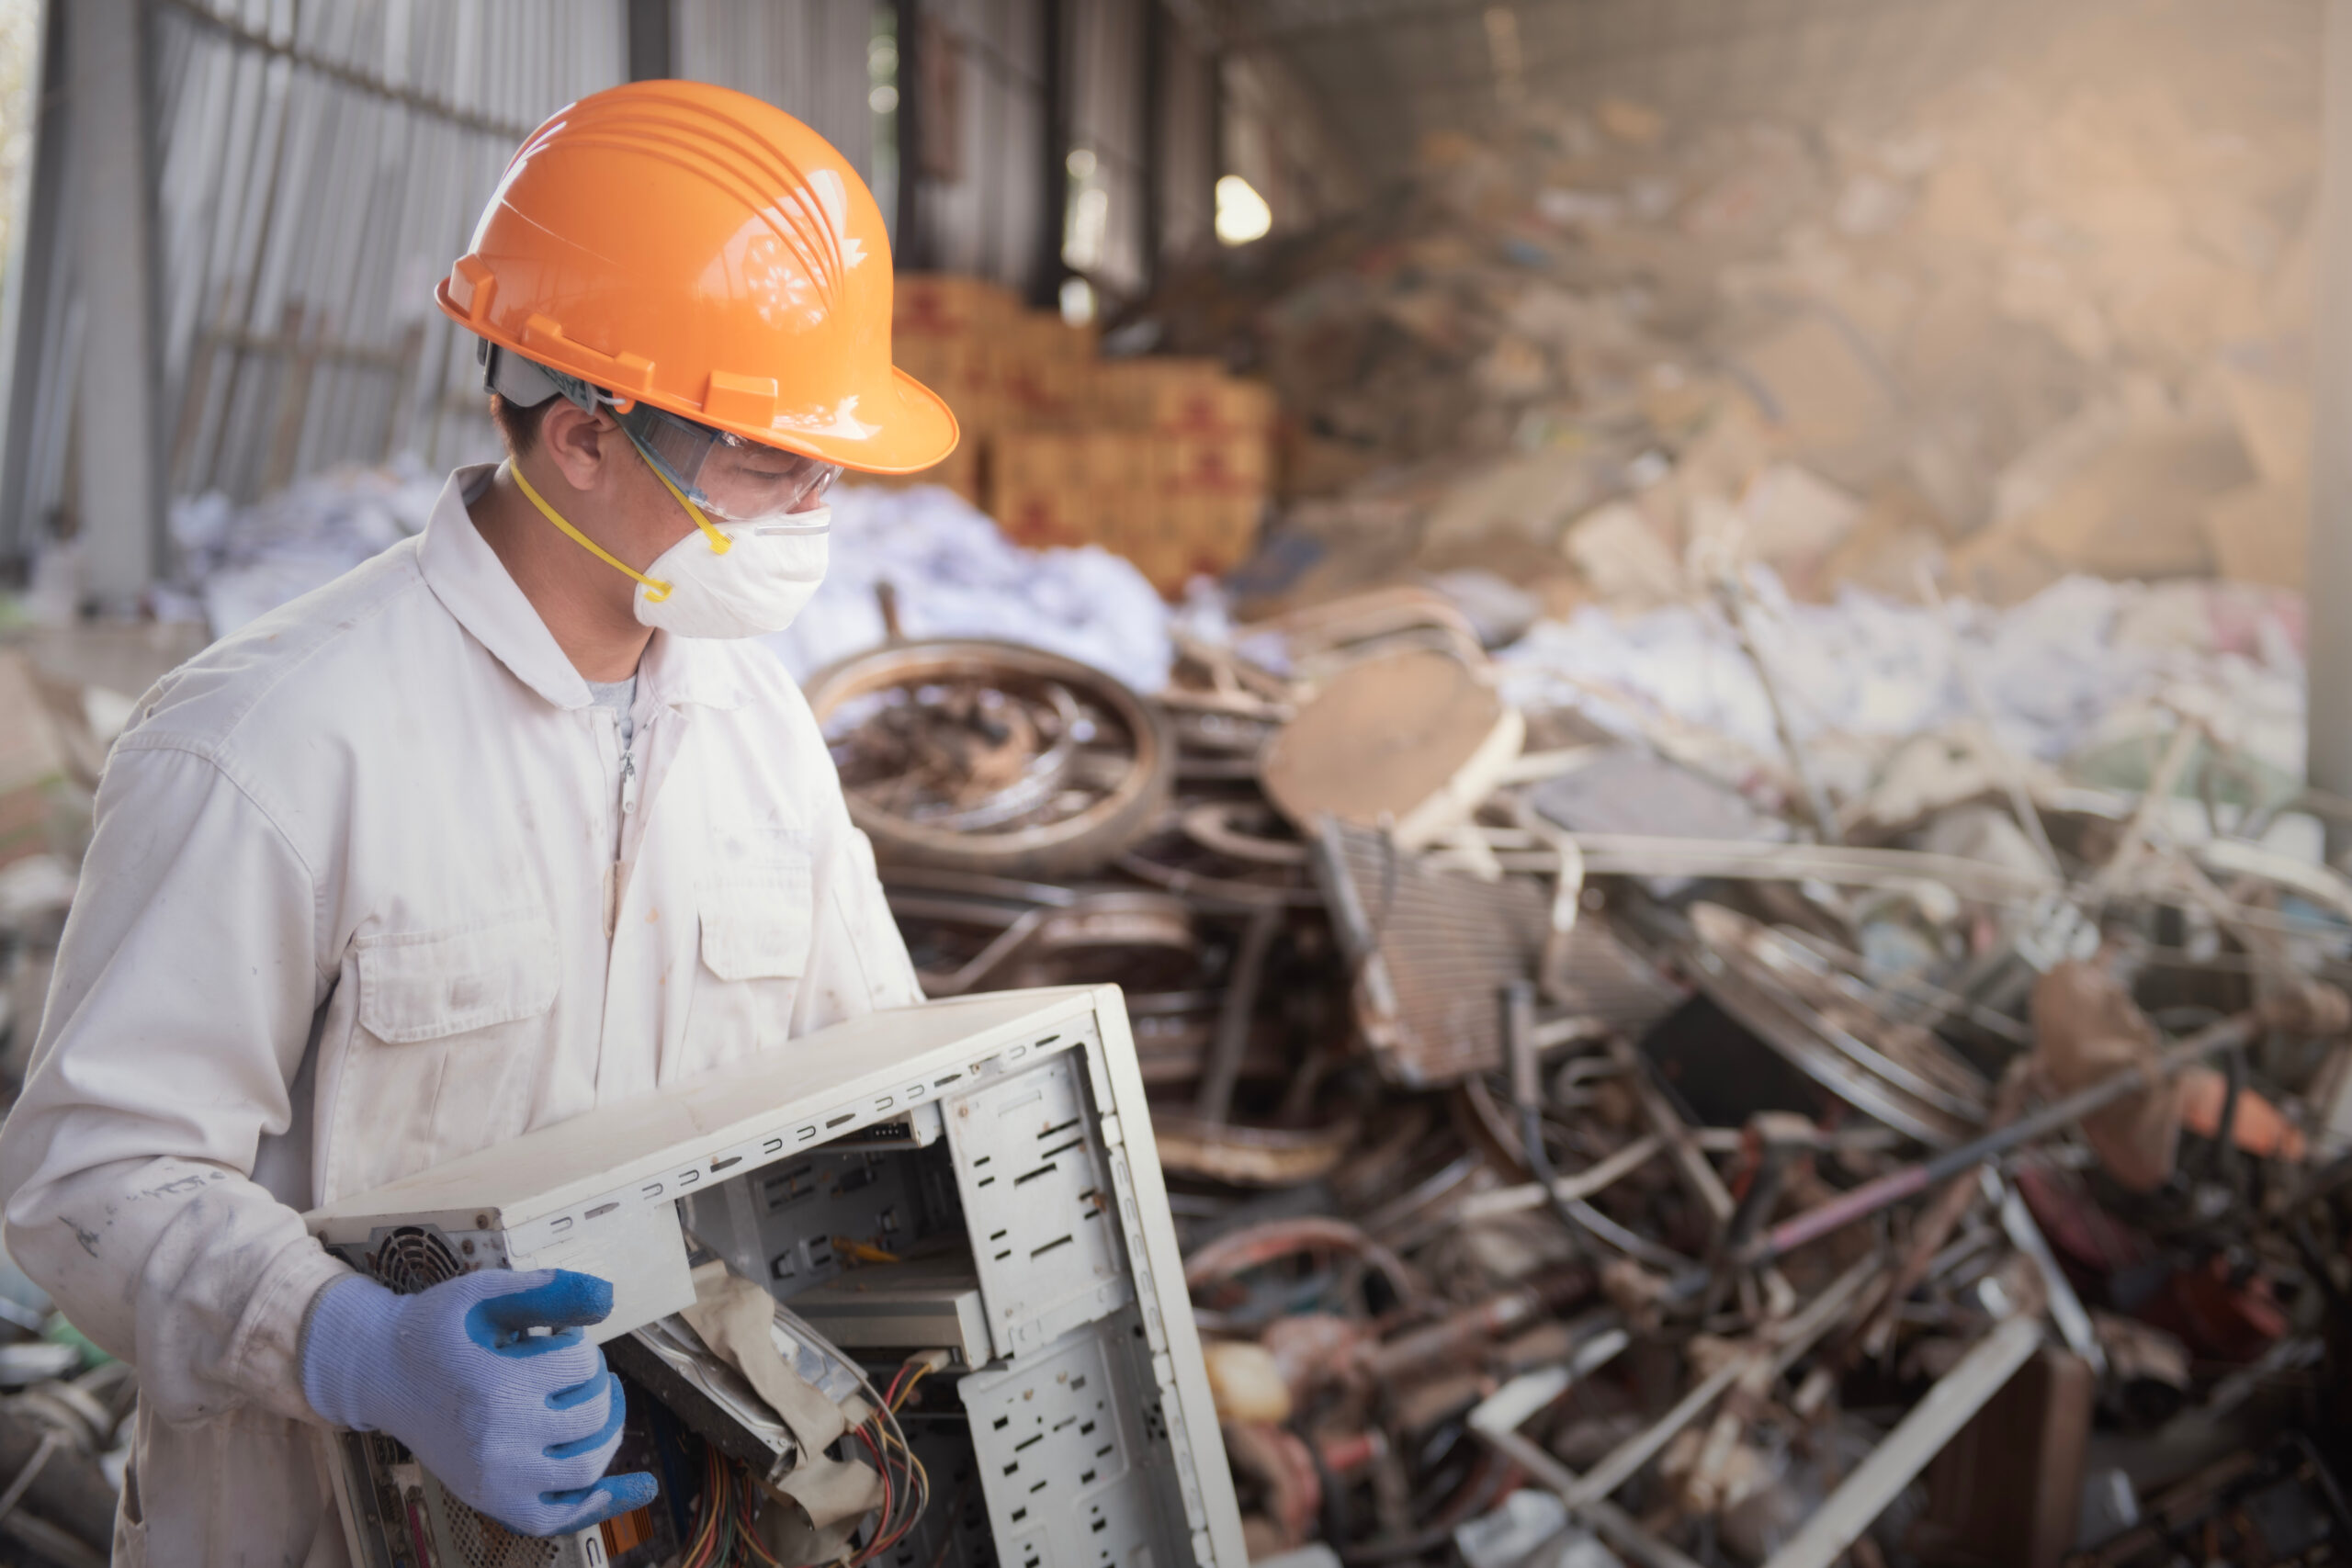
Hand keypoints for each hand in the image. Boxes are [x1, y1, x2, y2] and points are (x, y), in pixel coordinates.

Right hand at [302, 1267, 656, 1536]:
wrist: (381, 1374)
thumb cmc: (437, 1329)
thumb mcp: (484, 1293)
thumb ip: (548, 1289)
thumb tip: (609, 1296)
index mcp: (495, 1386)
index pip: (582, 1364)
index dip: (579, 1344)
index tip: (555, 1336)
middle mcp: (497, 1442)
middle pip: (593, 1414)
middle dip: (597, 1382)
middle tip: (576, 1368)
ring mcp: (494, 1480)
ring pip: (587, 1467)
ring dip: (609, 1431)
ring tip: (598, 1405)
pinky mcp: (490, 1501)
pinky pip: (558, 1517)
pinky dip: (601, 1503)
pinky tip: (640, 1486)